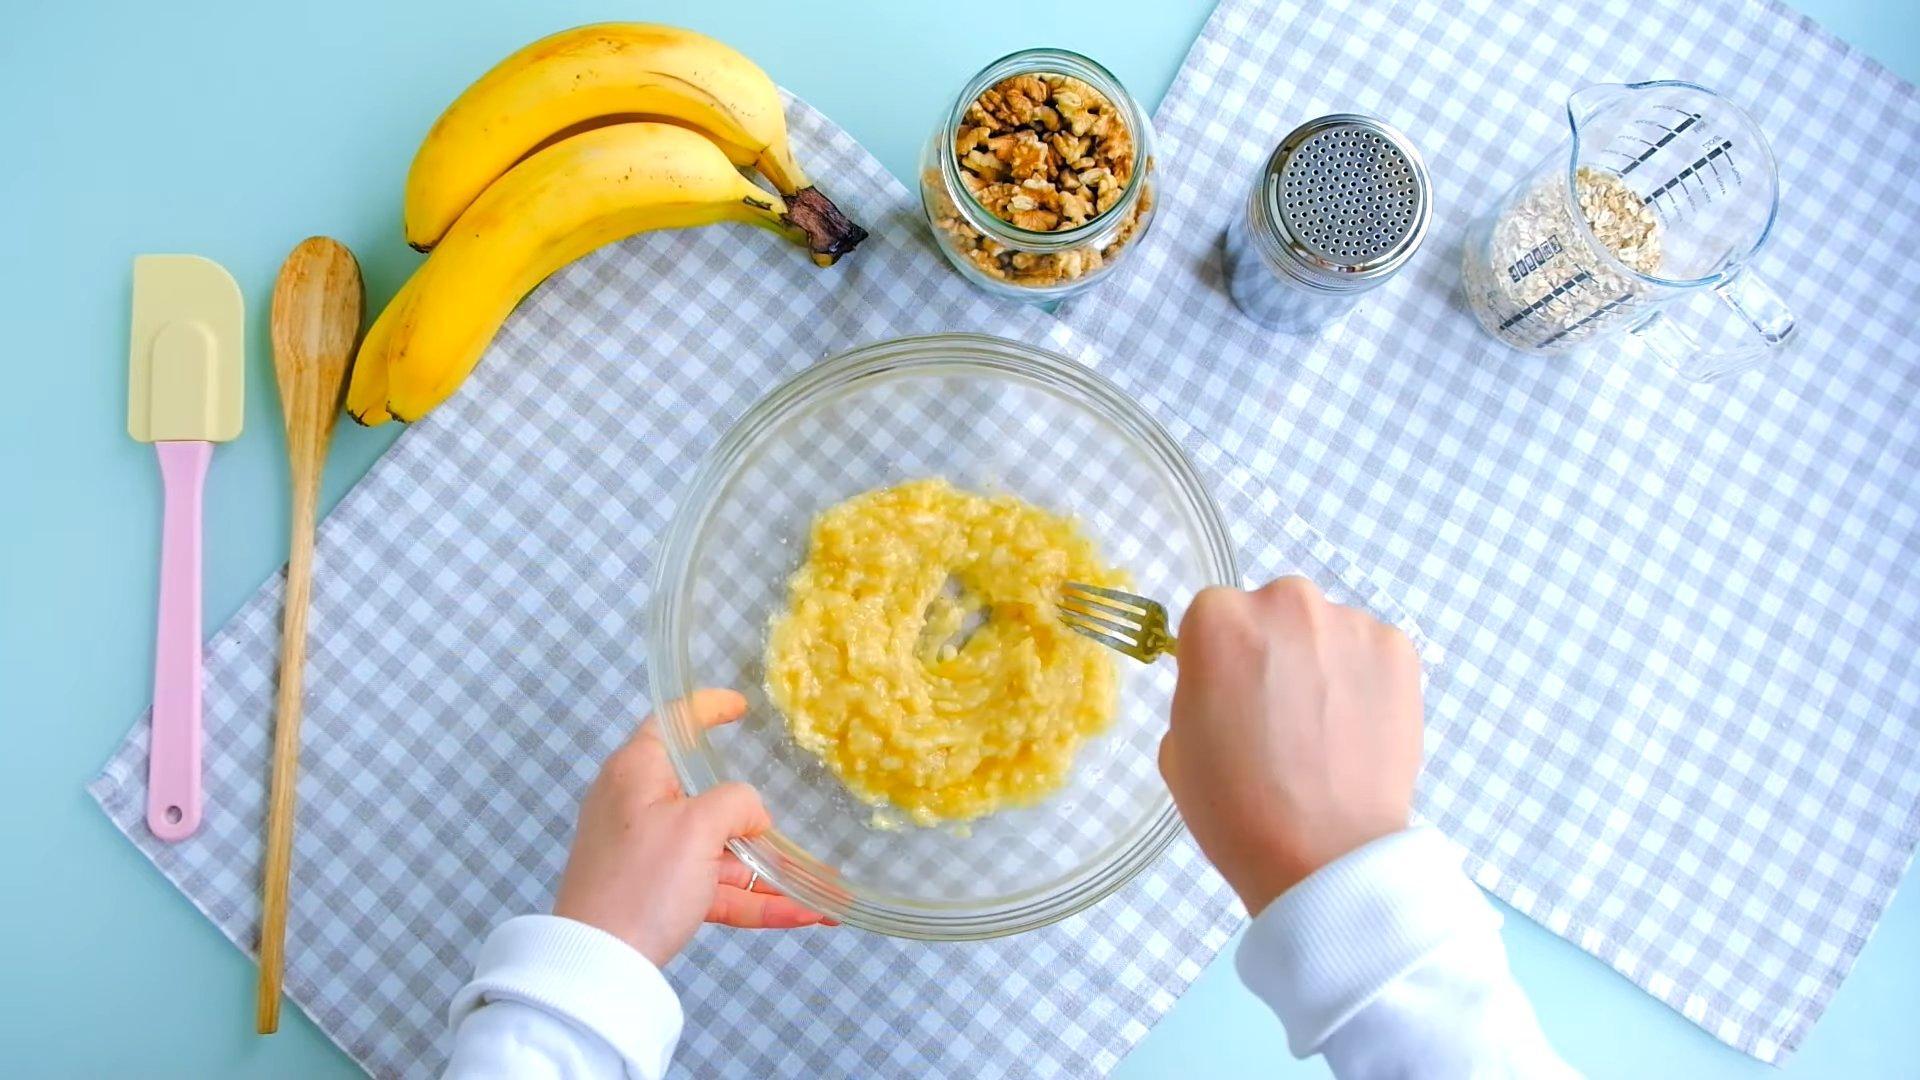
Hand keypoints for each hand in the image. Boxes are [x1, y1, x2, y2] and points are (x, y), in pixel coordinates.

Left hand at [553, 689, 831, 965]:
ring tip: (825, 885)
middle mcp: (640, 805)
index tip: (740, 707)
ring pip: (720, 850)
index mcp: (637, 772)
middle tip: (797, 815)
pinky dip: (758, 900)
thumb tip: (751, 813)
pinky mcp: (660, 894)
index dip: (707, 708)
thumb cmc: (640, 882)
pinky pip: (717, 888)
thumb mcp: (697, 827)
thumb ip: (736, 803)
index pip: (672, 722)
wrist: (598, 966)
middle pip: (706, 795)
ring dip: (771, 869)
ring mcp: (651, 853)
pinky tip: (808, 913)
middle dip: (757, 815)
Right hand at [1160, 578, 1422, 915]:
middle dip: (1274, 651)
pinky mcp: (1399, 650)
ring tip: (1324, 730)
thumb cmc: (1234, 807)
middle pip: (1273, 613)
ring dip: (1322, 663)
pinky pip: (1371, 653)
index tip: (1229, 696)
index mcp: (1217, 619)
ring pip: (1326, 632)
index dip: (1218, 660)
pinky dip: (1365, 681)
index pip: (1212, 618)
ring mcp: (1349, 623)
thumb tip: (1231, 684)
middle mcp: (1285, 602)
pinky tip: (1356, 730)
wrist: (1323, 854)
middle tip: (1278, 714)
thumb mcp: (1178, 743)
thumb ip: (1200, 689)